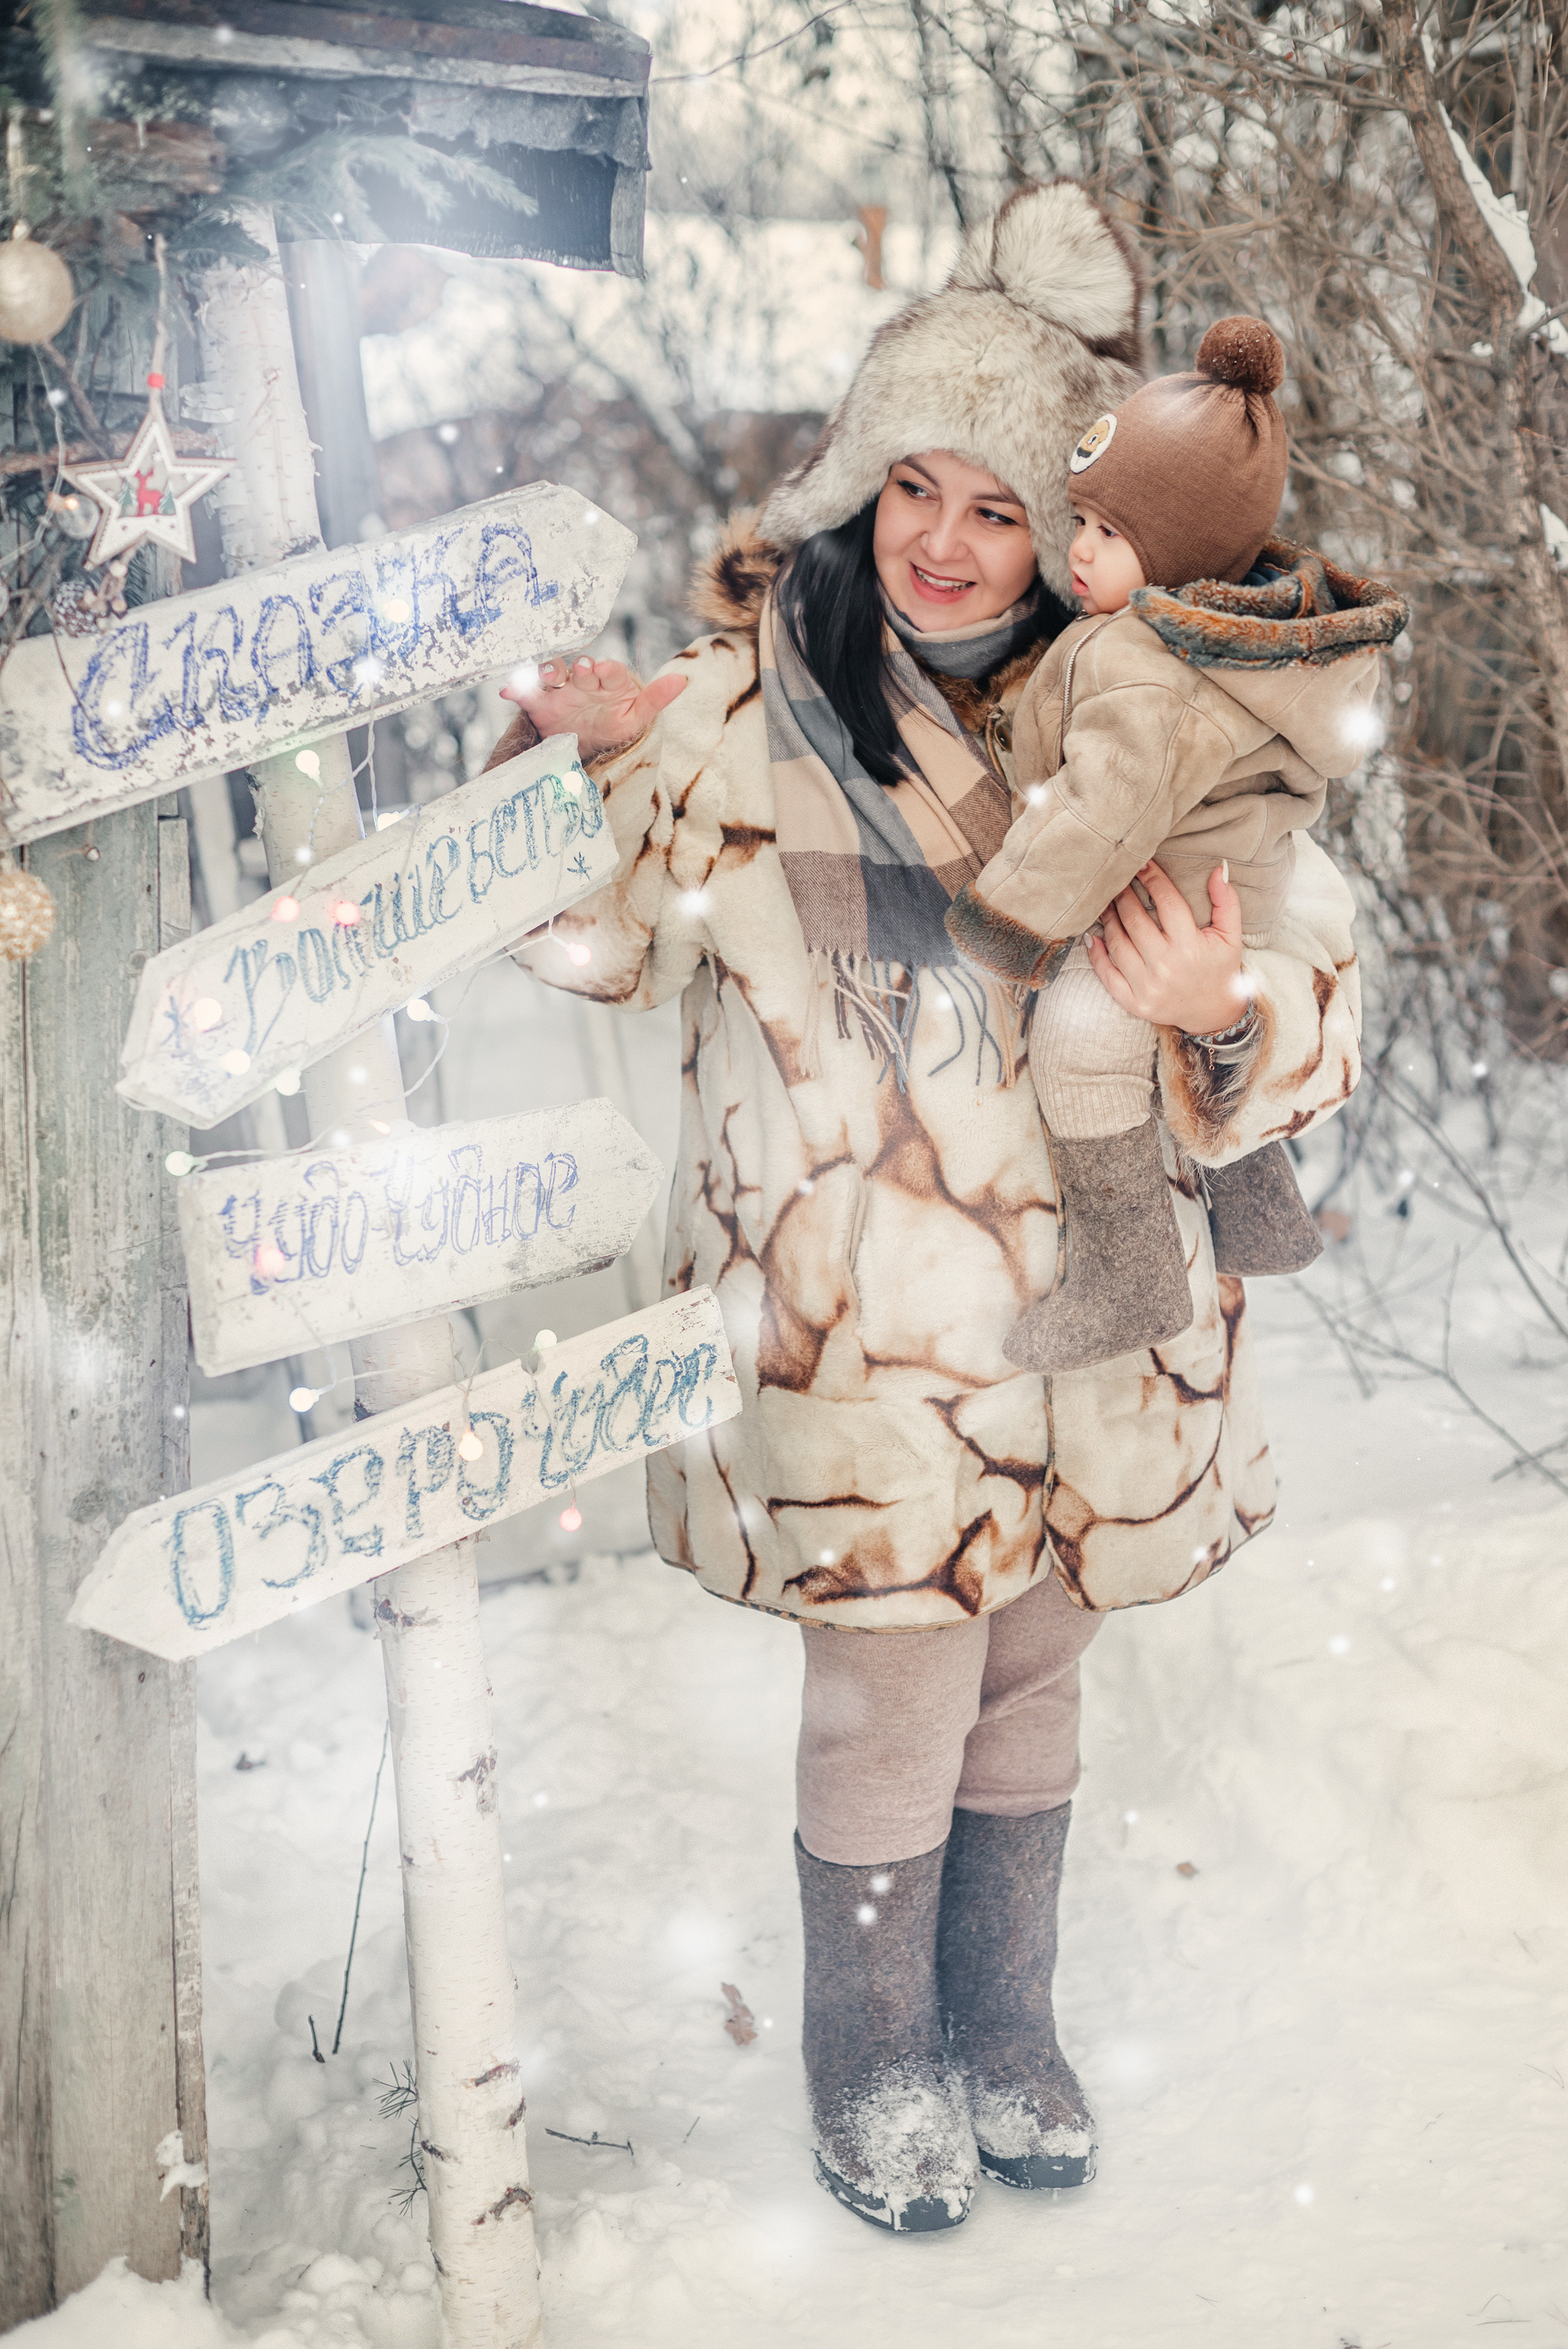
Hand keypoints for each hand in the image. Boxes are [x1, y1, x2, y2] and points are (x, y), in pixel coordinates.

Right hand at [501, 654, 686, 760]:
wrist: (588, 745)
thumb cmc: (614, 725)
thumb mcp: (636, 718)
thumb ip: (656, 699)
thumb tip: (682, 680)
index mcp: (609, 681)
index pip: (610, 670)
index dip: (607, 669)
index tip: (605, 671)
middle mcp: (583, 681)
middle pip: (580, 667)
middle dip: (581, 668)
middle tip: (583, 671)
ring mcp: (561, 691)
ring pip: (553, 673)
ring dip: (550, 671)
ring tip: (548, 678)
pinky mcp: (540, 704)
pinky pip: (526, 694)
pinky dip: (517, 690)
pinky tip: (508, 692)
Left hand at [1085, 861, 1250, 1036]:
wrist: (1214, 1013)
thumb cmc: (1220, 967)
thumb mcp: (1231, 935)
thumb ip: (1226, 901)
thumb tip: (1218, 868)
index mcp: (1191, 946)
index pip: (1166, 902)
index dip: (1152, 878)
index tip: (1141, 863)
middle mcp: (1167, 965)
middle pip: (1135, 920)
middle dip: (1123, 895)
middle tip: (1116, 880)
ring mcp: (1148, 986)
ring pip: (1117, 944)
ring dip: (1108, 919)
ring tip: (1105, 904)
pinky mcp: (1134, 1002)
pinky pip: (1107, 975)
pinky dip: (1095, 955)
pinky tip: (1090, 937)